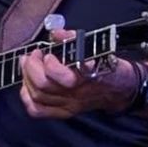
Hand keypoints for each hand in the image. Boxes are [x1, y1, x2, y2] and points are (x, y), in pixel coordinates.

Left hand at [19, 40, 134, 119]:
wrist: (121, 88)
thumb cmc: (108, 65)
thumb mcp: (97, 47)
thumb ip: (74, 39)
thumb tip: (57, 33)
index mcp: (89, 75)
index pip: (65, 77)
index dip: (50, 65)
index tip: (47, 53)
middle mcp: (78, 93)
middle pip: (45, 86)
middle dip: (32, 68)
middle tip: (32, 56)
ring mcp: (70, 104)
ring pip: (39, 97)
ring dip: (27, 79)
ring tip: (27, 66)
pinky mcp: (65, 112)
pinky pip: (38, 111)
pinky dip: (27, 99)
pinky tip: (26, 87)